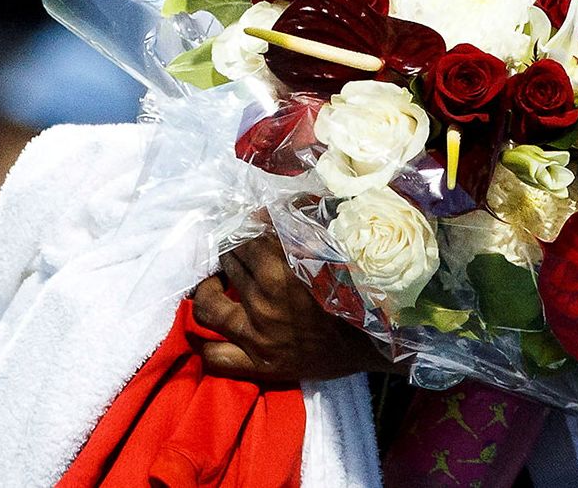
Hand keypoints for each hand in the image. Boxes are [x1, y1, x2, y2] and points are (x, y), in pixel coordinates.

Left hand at [187, 234, 391, 385]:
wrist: (371, 345)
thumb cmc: (352, 293)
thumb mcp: (328, 252)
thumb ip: (294, 228)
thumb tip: (261, 211)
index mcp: (281, 273)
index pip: (246, 240)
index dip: (245, 230)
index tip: (247, 227)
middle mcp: (264, 305)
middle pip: (227, 265)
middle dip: (229, 252)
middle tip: (235, 251)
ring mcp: (257, 337)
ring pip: (207, 306)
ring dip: (208, 289)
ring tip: (215, 283)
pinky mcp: (257, 365)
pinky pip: (215, 355)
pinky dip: (206, 342)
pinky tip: (212, 329)